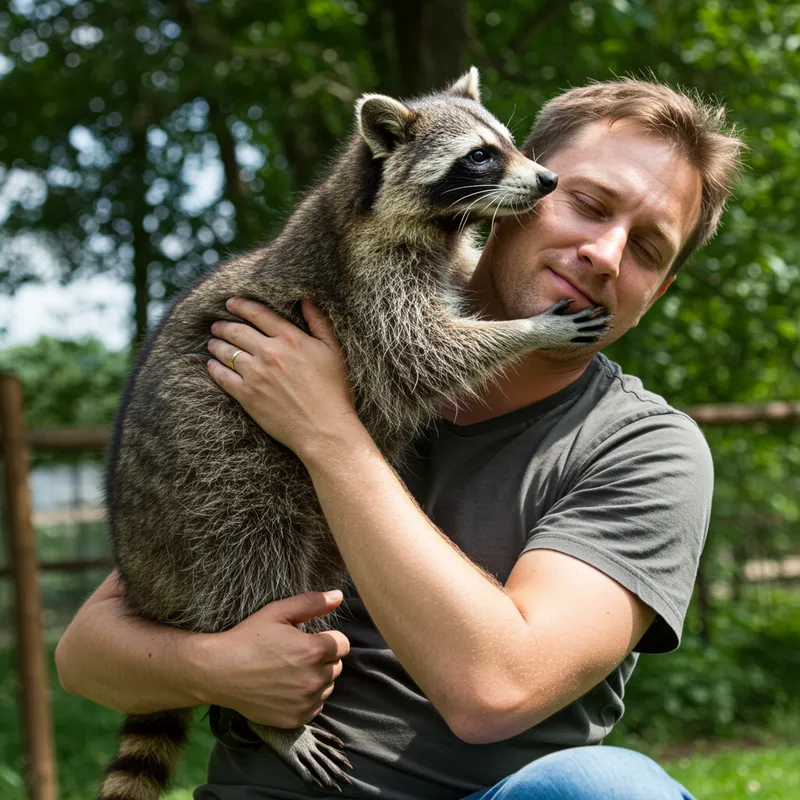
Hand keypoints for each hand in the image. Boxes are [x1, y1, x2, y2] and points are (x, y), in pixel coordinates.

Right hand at [194, 590, 349, 728]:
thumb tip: (338, 596)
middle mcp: (314, 679)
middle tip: (297, 655)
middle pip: (336, 666)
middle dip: (323, 658)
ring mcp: (305, 702)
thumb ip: (312, 603)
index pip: (343, 645)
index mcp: (314, 650)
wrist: (219, 672)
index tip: (309, 639)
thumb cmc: (248, 638)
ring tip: (291, 672)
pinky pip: (315, 707)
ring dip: (317, 679)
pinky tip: (287, 689)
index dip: (327, 639)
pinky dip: (307, 699)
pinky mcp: (295, 719)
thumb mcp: (278, 612)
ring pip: (327, 687)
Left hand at [207, 297, 362, 460]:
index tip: (231, 303)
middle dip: (223, 325)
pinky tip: (211, 366)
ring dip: (217, 345)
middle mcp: (269, 353)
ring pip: (227, 352)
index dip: (242, 305)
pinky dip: (214, 368)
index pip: (259, 314)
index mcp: (290, 339)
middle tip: (216, 324)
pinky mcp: (247, 396)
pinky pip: (222, 377)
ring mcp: (255, 374)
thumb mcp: (333, 350)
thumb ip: (318, 322)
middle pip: (237, 331)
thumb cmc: (333, 391)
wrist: (324, 429)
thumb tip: (305, 299)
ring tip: (212, 343)